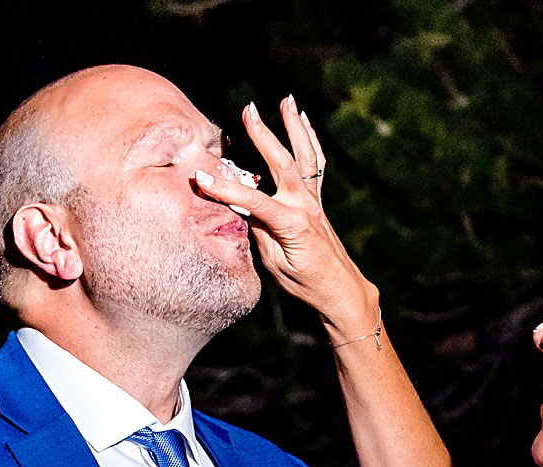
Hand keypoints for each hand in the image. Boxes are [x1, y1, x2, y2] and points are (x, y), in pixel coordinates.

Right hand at [192, 96, 378, 337]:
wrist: (341, 290)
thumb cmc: (306, 283)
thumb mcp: (276, 264)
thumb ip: (259, 231)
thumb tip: (242, 205)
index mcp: (291, 225)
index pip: (253, 201)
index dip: (226, 189)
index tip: (201, 178)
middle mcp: (305, 206)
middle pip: (282, 163)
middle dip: (263, 135)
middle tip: (248, 110)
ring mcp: (314, 200)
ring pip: (305, 155)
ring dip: (294, 125)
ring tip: (286, 99)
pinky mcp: (318, 200)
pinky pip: (315, 163)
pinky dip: (309, 139)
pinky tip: (302, 120)